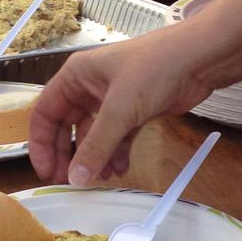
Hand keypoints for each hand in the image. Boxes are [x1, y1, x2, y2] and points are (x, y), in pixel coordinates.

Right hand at [29, 22, 215, 184]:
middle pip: (67, 127)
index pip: (45, 113)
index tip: (46, 171)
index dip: (42, 144)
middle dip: (69, 155)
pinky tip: (120, 169)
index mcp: (75, 76)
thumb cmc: (154, 69)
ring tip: (102, 178)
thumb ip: (96, 146)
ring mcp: (113, 99)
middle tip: (70, 181)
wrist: (200, 59)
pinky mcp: (134, 109)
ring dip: (96, 157)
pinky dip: (116, 153)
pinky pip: (116, 136)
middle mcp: (89, 87)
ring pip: (94, 134)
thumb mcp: (120, 109)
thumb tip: (75, 179)